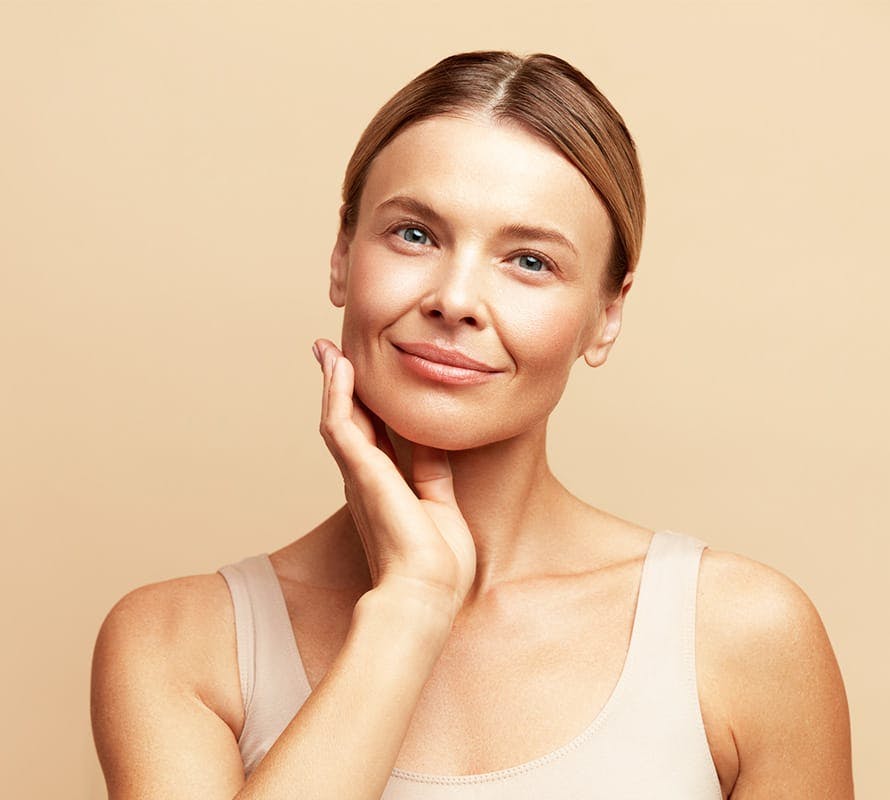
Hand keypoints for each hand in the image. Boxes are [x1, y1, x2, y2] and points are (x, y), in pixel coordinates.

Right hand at [312, 339, 476, 622]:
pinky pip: (341, 424)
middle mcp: (364, 477)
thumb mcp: (440, 503)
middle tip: (331, 353)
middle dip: (339, 387)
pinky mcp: (361, 472)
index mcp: (383, 486)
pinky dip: (339, 394)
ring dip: (333, 382)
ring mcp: (359, 474)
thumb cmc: (437, 564)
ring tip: (329, 351)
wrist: (428, 594)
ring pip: (337, 416)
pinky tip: (341, 368)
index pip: (371, 435)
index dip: (365, 404)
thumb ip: (431, 470)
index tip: (364, 378)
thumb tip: (432, 440)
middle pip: (347, 421)